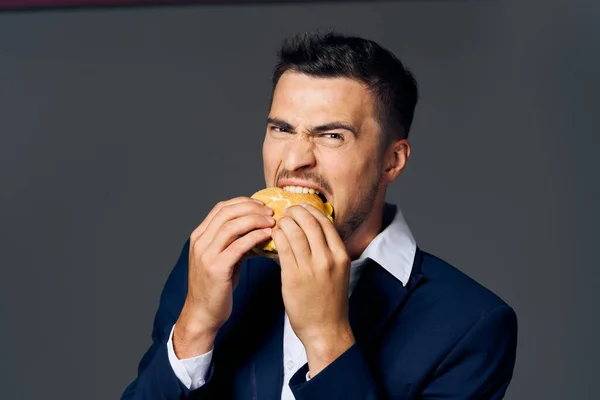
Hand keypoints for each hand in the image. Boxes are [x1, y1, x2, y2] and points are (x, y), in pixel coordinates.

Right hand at [173, 197, 274, 357]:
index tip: (261, 204)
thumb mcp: (222, 258)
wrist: (203, 313)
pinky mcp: (217, 268)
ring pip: (232, 226)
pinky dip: (255, 237)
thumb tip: (258, 229)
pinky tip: (268, 236)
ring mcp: (206, 254)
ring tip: (272, 221)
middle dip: (252, 209)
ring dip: (255, 220)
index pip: (221, 208)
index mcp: (199, 236)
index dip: (243, 202)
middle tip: (270, 212)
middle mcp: (200, 242)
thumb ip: (234, 242)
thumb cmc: (215, 286)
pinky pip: (239, 246)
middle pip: (227, 213)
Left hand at [272, 203, 354, 376]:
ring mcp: (311, 268)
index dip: (310, 210)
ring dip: (283, 223)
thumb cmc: (330, 300)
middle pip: (309, 222)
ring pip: (293, 232)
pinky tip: (273, 236)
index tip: (300, 208)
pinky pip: (282, 248)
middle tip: (285, 212)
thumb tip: (311, 228)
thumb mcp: (338, 271)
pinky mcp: (293, 277)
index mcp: (341, 254)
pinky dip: (276, 237)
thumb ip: (328, 250)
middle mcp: (328, 258)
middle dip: (294, 212)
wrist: (326, 329)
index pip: (325, 221)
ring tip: (277, 224)